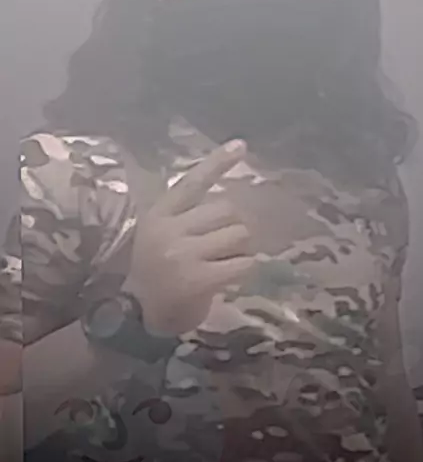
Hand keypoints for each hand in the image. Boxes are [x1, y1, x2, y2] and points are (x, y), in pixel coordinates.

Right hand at [125, 139, 253, 333]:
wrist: (138, 315)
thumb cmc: (157, 274)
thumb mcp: (161, 235)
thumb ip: (188, 218)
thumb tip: (233, 209)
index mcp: (160, 213)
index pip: (193, 182)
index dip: (218, 163)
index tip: (241, 146)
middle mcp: (169, 229)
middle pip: (227, 210)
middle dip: (235, 227)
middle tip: (227, 247)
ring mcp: (182, 254)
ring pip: (238, 234)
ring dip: (241, 248)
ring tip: (227, 261)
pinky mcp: (198, 278)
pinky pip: (242, 263)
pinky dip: (245, 268)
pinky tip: (232, 275)